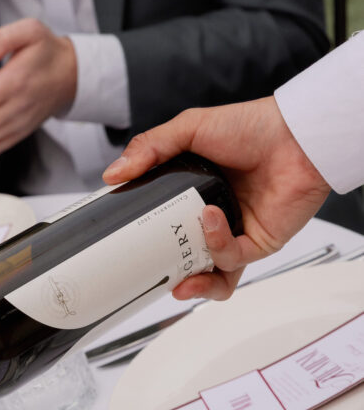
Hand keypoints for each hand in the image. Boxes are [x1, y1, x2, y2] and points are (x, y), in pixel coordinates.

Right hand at [102, 97, 330, 300]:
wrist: (297, 134)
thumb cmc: (252, 127)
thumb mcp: (189, 129)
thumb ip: (149, 149)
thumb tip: (112, 174)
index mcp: (194, 196)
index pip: (163, 227)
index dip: (146, 241)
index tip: (124, 245)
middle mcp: (213, 220)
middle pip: (184, 260)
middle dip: (168, 276)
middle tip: (149, 274)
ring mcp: (235, 234)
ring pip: (211, 275)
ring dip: (193, 282)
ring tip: (180, 278)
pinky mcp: (257, 244)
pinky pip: (230, 260)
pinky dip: (216, 243)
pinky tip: (210, 218)